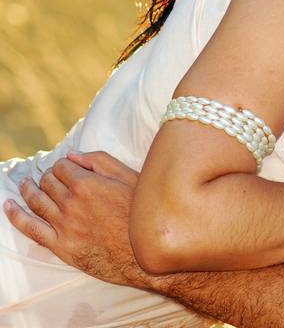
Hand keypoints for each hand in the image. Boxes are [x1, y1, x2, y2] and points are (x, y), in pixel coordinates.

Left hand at [3, 151, 154, 290]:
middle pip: (48, 182)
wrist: (146, 253)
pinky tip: (9, 206)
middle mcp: (71, 203)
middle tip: (50, 177)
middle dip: (47, 176)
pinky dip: (16, 216)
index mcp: (88, 184)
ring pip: (36, 201)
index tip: (67, 168)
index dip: (63, 165)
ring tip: (25, 184)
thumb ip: (101, 162)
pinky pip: (31, 228)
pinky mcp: (61, 245)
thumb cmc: (142, 214)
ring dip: (28, 190)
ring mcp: (64, 225)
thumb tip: (74, 155)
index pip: (62, 166)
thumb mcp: (130, 179)